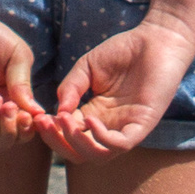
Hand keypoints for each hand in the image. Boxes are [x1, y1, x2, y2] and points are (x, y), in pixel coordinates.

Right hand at [48, 14, 194, 159]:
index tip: (38, 118)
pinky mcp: (144, 123)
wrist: (156, 38)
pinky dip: (102, 139)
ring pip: (100, 155)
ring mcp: (127, 126)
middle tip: (46, 124)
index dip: (52, 132)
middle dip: (59, 143)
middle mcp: (110, 126)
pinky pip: (121, 144)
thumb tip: (57, 112)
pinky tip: (90, 120)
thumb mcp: (87, 67)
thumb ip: (71, 88)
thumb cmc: (124, 50)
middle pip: (81, 153)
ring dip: (77, 144)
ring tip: (64, 122)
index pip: (69, 136)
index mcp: (95, 114)